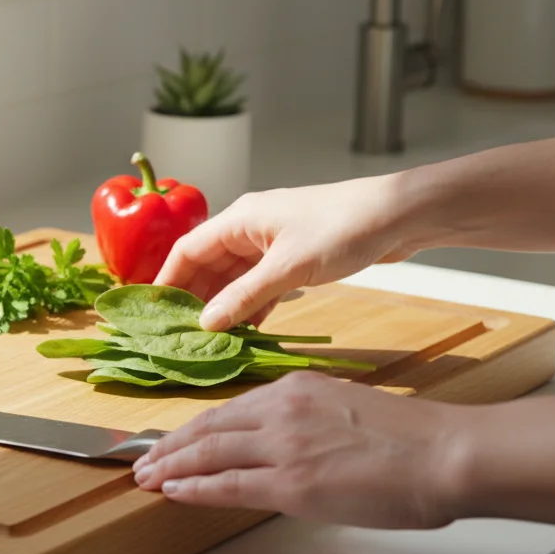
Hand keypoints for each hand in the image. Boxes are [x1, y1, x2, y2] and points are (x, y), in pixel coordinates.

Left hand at [130, 371, 464, 528]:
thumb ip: (304, 421)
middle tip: (143, 460)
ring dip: (170, 466)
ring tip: (145, 478)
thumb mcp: (343, 410)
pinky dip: (193, 488)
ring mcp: (283, 446)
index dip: (193, 429)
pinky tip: (173, 492)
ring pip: (207, 453)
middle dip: (168, 446)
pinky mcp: (291, 483)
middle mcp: (281, 411)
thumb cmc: (411, 440)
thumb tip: (279, 445)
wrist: (445, 454)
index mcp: (295, 389)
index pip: (228, 410)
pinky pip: (226, 484)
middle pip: (207, 429)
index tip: (172, 440)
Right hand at [154, 175, 419, 331]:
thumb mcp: (288, 268)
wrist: (400, 214)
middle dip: (194, 299)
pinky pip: (260, 284)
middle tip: (181, 335)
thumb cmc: (343, 227)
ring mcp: (272, 243)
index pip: (186, 251)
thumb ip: (244, 297)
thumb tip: (206, 324)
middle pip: (207, 266)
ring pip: (234, 278)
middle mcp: (249, 229)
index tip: (154, 314)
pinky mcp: (294, 257)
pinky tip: (249, 329)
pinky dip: (251, 305)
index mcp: (239, 219)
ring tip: (211, 338)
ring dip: (224, 306)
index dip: (166, 282)